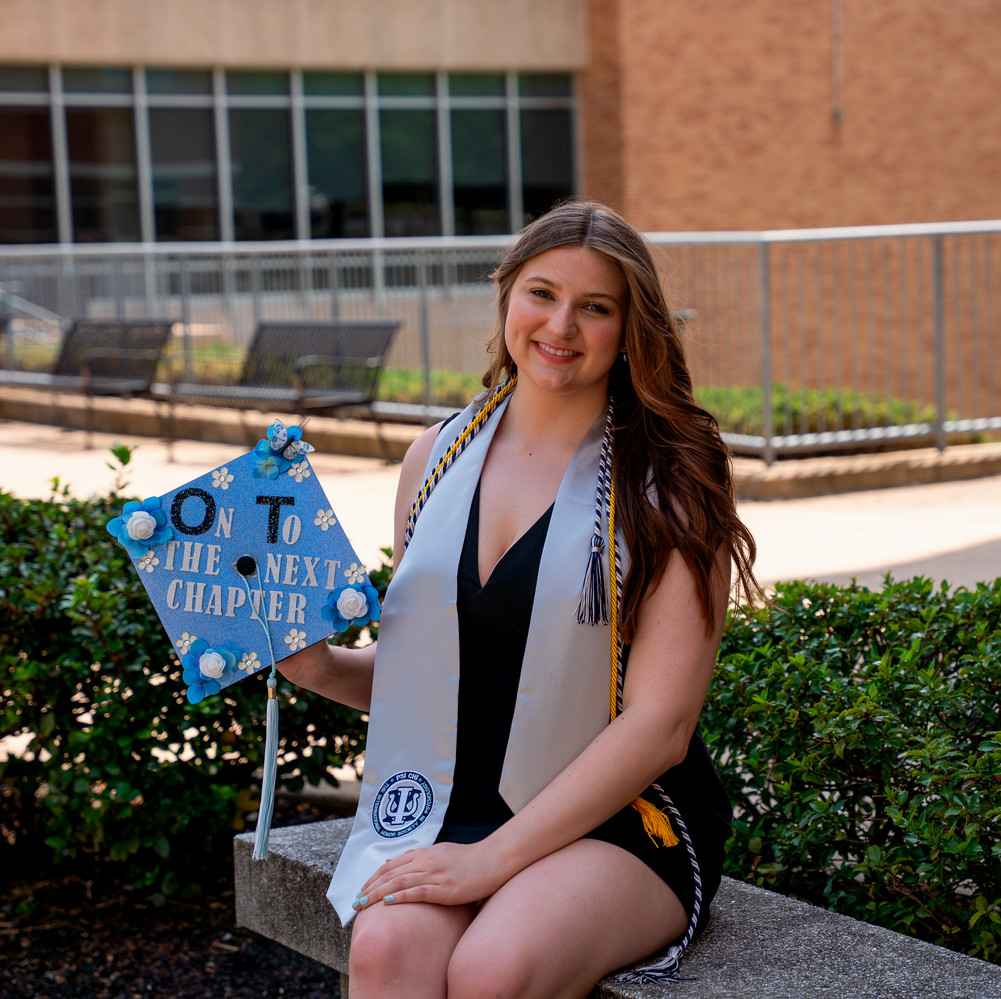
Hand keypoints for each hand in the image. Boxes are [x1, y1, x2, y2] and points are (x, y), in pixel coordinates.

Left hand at [353, 841, 506, 911]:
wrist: (494, 860)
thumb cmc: (469, 859)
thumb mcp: (442, 852)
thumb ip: (421, 858)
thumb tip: (400, 862)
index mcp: (425, 853)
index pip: (391, 865)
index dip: (374, 878)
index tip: (362, 890)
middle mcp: (427, 861)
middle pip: (391, 874)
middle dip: (370, 888)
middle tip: (355, 901)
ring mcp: (436, 874)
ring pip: (400, 883)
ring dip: (378, 894)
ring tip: (364, 905)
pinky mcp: (446, 888)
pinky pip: (419, 892)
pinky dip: (401, 897)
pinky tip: (388, 903)